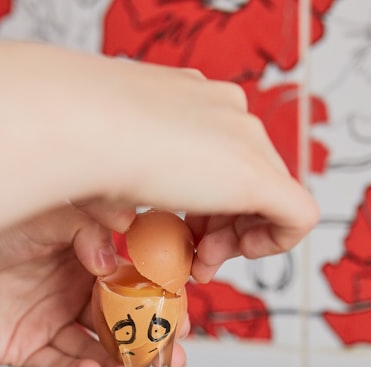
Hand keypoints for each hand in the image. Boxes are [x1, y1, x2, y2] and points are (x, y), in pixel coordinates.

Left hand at [0, 203, 187, 366]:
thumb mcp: (43, 215)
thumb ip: (87, 228)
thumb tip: (117, 256)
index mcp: (84, 254)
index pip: (134, 277)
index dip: (159, 293)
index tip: (181, 305)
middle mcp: (71, 287)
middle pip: (124, 319)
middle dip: (152, 337)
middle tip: (173, 348)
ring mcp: (51, 320)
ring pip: (98, 348)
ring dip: (122, 362)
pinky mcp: (28, 349)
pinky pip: (60, 366)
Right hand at [18, 44, 318, 279]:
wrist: (78, 125)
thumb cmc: (72, 143)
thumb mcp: (103, 165)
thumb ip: (123, 187)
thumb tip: (122, 218)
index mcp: (188, 99)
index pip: (214, 156)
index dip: (200, 203)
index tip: (176, 231)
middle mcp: (224, 109)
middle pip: (244, 178)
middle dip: (219, 227)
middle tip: (192, 257)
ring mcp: (246, 136)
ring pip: (269, 197)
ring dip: (235, 240)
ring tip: (201, 263)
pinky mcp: (260, 174)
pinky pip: (297, 218)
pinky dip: (272, 245)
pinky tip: (234, 255)